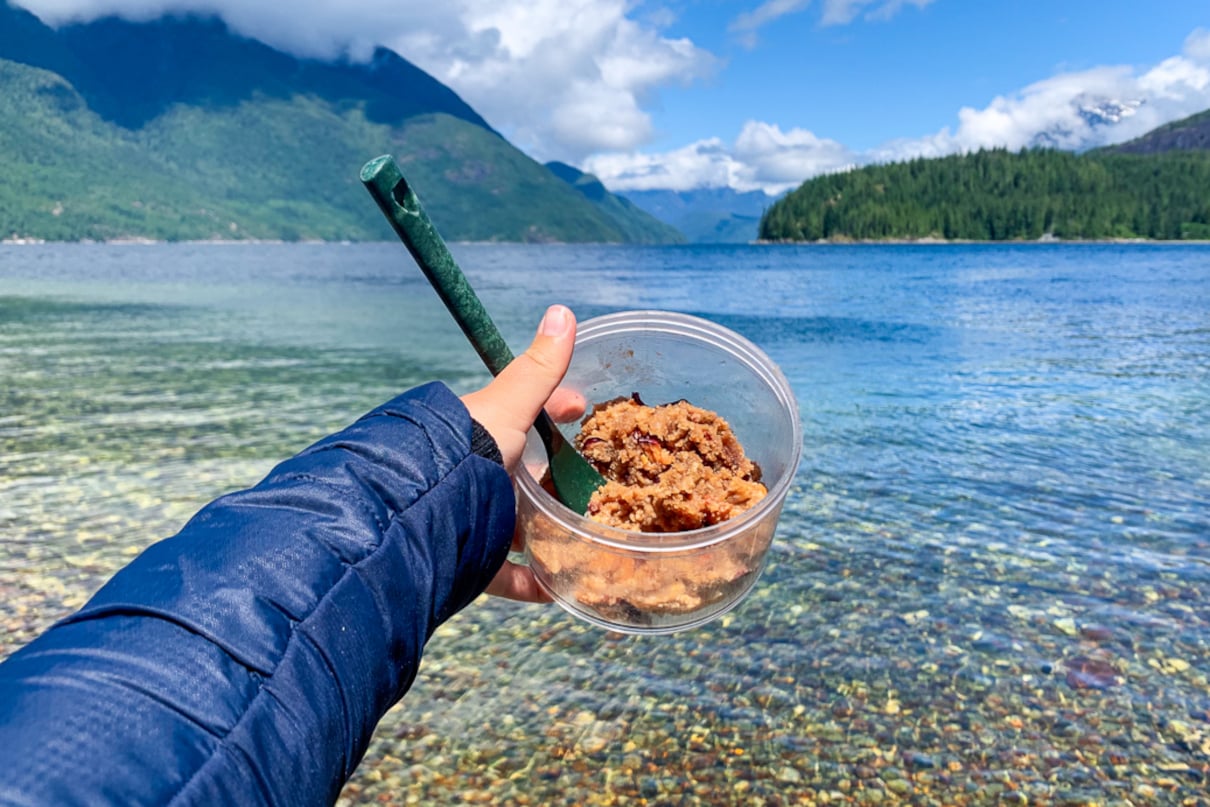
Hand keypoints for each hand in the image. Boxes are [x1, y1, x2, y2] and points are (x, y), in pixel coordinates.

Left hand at [460, 305, 585, 602]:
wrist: (415, 513)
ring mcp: (468, 518)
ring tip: (588, 536)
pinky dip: (532, 582)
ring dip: (546, 531)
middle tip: (596, 485)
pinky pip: (503, 575)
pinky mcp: (465, 561)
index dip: (554, 409)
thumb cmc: (460, 453)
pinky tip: (559, 589)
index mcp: (479, 434)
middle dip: (555, 479)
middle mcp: (472, 475)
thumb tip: (563, 310)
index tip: (582, 410)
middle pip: (521, 474)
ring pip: (514, 524)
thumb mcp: (507, 408)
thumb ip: (538, 370)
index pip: (521, 413)